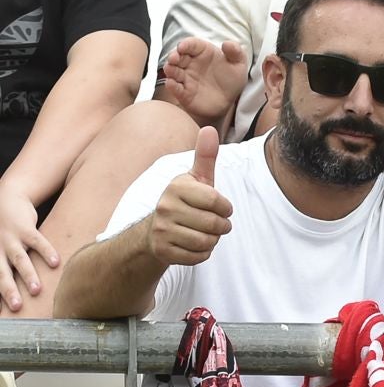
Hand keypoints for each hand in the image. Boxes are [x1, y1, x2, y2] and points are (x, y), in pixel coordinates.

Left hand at [0, 181, 58, 311]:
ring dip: (28, 275)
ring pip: (19, 259)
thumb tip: (17, 293)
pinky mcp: (25, 228)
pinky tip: (55, 263)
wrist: (7, 199)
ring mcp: (11, 238)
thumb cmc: (5, 232)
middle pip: (2, 272)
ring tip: (37, 290)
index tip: (4, 314)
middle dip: (9, 290)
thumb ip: (8, 269)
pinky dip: (46, 251)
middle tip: (17, 307)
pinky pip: (37, 241)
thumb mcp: (1, 250)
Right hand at [147, 128, 232, 265]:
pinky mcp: (163, 251)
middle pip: (214, 225)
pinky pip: (198, 257)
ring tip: (205, 233)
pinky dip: (203, 253)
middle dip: (221, 227)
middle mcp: (165, 207)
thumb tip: (209, 129)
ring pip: (207, 242)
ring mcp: (162, 230)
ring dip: (212, 240)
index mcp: (176, 187)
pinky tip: (194, 244)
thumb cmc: (185, 201)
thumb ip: (205, 157)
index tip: (222, 208)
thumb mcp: (195, 179)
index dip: (225, 208)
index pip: (216, 201)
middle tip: (217, 224)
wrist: (155, 231)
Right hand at [160, 37, 246, 127]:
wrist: (230, 101)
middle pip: (178, 56)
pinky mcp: (185, 93)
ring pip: (173, 71)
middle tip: (174, 58)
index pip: (191, 44)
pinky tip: (171, 84)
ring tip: (170, 69)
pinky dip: (172, 86)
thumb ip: (236, 52)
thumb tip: (226, 44)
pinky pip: (176, 89)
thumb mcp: (239, 65)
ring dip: (170, 69)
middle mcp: (191, 64)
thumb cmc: (232, 80)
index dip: (185, 44)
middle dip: (173, 56)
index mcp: (203, 52)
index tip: (182, 47)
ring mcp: (187, 78)